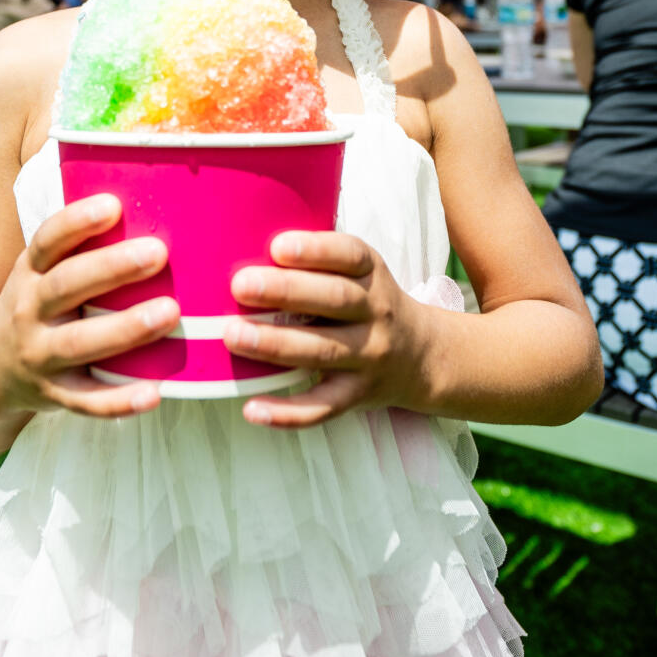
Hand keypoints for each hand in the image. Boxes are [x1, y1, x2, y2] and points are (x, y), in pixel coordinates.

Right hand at [0, 195, 178, 423]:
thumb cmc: (33, 306)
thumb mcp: (38, 272)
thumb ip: (77, 244)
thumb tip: (138, 186)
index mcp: (28, 274)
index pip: (47, 241)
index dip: (76, 222)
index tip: (113, 205)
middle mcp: (28, 311)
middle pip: (67, 286)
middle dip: (112, 269)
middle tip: (158, 252)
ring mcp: (38, 355)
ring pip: (80, 344)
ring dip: (125, 330)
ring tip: (170, 314)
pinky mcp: (54, 395)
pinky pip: (87, 401)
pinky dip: (119, 402)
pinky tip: (155, 394)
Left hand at [224, 232, 435, 428]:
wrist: (424, 357)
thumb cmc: (369, 306)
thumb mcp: (362, 274)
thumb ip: (320, 263)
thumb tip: (245, 243)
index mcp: (372, 275)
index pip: (350, 255)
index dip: (315, 250)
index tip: (277, 246)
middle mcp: (376, 313)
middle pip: (334, 300)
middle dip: (286, 291)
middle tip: (241, 285)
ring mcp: (369, 357)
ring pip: (323, 351)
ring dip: (275, 344)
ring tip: (232, 336)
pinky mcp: (357, 395)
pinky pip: (323, 407)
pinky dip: (287, 412)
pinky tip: (253, 409)